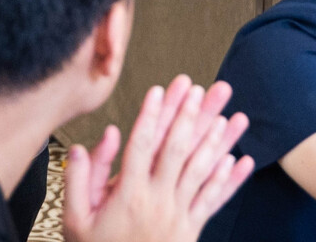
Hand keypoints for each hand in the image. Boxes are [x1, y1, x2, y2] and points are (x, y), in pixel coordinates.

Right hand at [62, 75, 253, 241]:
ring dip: (217, 141)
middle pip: (177, 150)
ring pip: (201, 171)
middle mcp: (158, 200)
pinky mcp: (191, 229)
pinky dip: (229, 181)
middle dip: (189, 115)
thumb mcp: (76, 220)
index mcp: (129, 195)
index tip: (159, 89)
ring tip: (230, 115)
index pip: (141, 146)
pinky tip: (239, 160)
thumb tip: (86, 145)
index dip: (151, 115)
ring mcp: (178, 215)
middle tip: (200, 88)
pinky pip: (213, 201)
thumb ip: (81, 180)